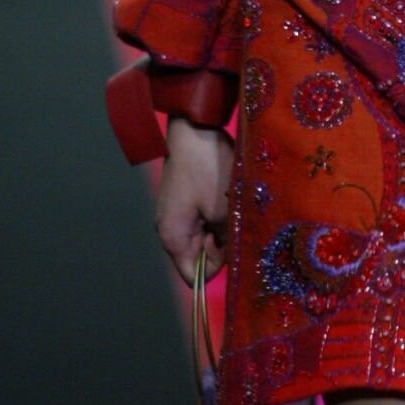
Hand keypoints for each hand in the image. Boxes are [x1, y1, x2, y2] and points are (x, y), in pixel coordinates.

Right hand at [155, 119, 233, 283]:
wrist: (195, 128)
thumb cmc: (208, 169)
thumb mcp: (224, 209)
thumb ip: (227, 242)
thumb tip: (233, 258)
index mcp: (173, 238)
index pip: (194, 276)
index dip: (216, 268)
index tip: (232, 246)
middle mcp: (170, 230)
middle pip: (200, 256)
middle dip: (222, 245)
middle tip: (234, 219)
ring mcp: (177, 215)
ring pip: (206, 237)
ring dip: (223, 227)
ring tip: (232, 205)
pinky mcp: (185, 202)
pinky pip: (204, 220)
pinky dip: (218, 214)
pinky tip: (227, 197)